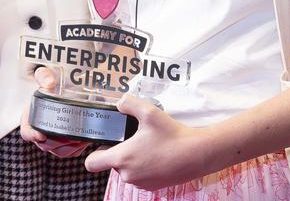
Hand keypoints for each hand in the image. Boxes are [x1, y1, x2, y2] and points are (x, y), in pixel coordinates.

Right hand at [20, 67, 90, 157]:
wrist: (64, 89)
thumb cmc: (52, 85)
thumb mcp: (46, 77)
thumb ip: (44, 76)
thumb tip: (49, 82)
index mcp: (30, 118)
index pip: (26, 132)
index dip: (32, 135)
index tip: (40, 134)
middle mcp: (40, 132)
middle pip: (45, 144)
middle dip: (57, 141)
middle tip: (69, 134)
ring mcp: (52, 141)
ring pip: (59, 151)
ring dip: (69, 146)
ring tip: (80, 136)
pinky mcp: (65, 145)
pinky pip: (70, 152)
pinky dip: (78, 148)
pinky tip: (85, 139)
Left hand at [84, 94, 208, 190]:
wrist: (197, 154)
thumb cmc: (173, 135)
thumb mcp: (149, 112)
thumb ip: (129, 103)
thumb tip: (120, 103)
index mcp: (122, 158)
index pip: (92, 163)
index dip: (95, 152)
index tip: (105, 144)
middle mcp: (128, 174)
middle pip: (112, 164)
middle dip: (120, 152)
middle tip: (135, 139)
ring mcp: (140, 183)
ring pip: (128, 171)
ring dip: (133, 160)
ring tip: (149, 146)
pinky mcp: (153, 187)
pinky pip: (141, 177)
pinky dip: (145, 168)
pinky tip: (158, 155)